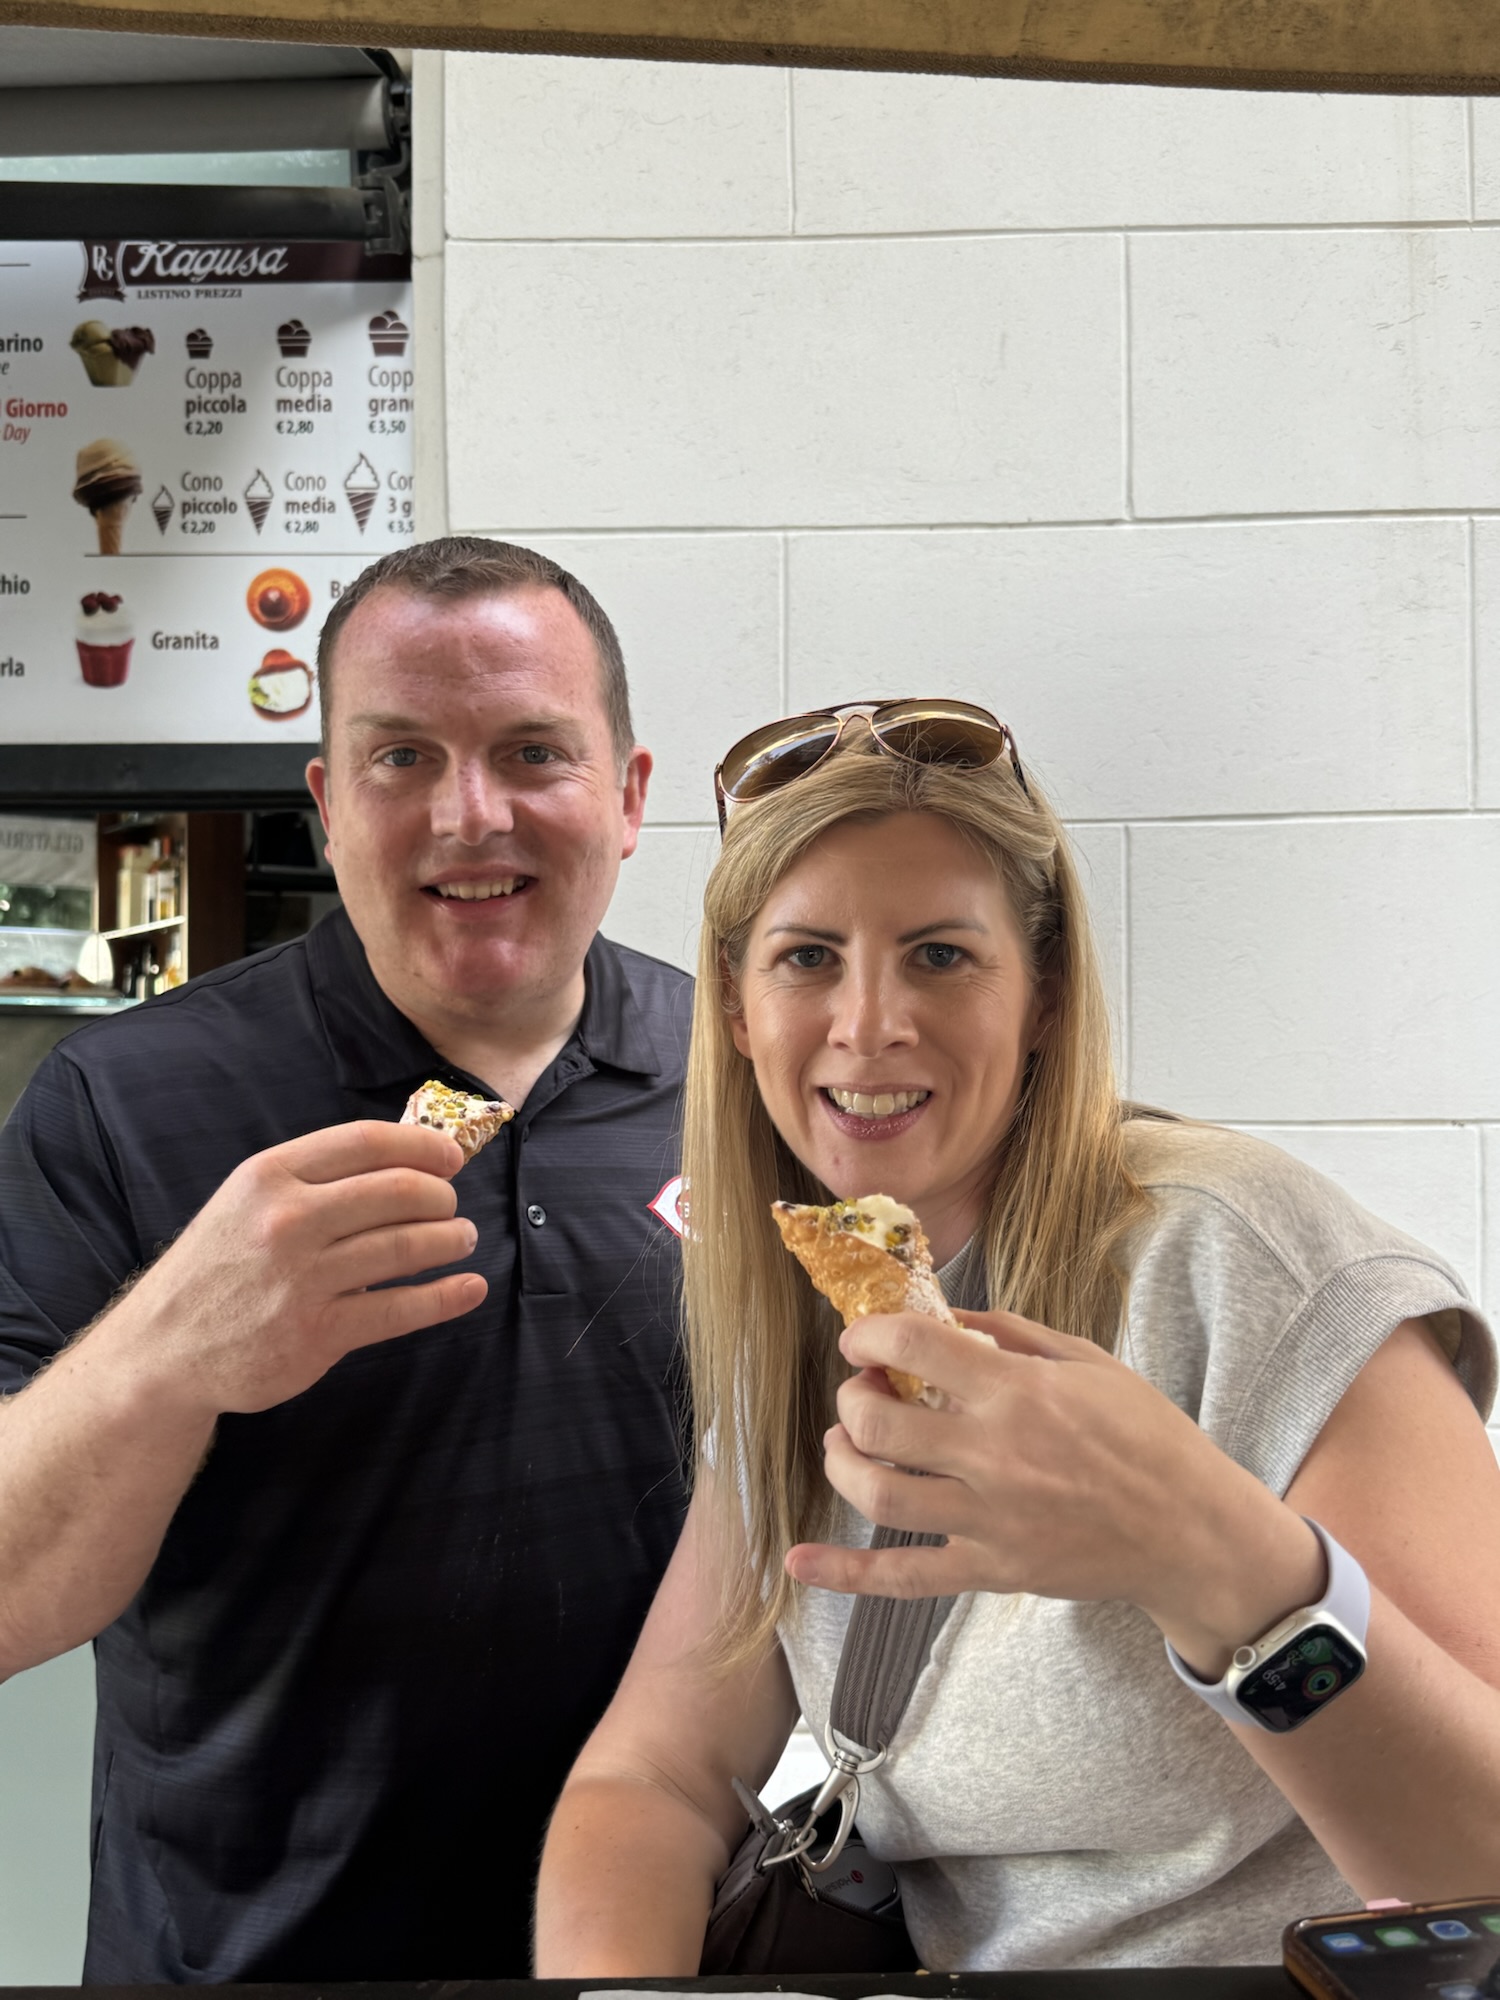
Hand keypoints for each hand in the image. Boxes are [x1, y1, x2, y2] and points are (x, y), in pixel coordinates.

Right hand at [101, 1120, 486, 1417]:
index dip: (422, 1146)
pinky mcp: (317, 1332)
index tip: (451, 1157)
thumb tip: (405, 1157)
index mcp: (270, 1176)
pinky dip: (446, 1297)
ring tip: (461, 1239)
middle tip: (451, 1207)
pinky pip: (400, 1309)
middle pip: (397, 1191)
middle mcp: (286, 1221)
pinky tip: (468, 1288)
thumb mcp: (249, 1201)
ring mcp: (302, 1279)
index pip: (366, 1142)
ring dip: (450, 1240)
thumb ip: (314, 1178)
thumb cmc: (219, 1267)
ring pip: (406, 1247)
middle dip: (440, 1197)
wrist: (163, 1349)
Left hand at [785, 1307, 1311, 1662]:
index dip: (869, 1335)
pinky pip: (906, 1577)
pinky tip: (798, 1564)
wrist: (1192, 1531)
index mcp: (1019, 1393)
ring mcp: (990, 1519)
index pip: (913, 1349)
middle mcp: (995, 1456)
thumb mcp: (1087, 1361)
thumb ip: (1010, 1334)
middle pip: (880, 1423)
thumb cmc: (1148, 1436)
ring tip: (844, 1443)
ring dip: (843, 1462)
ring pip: (880, 1495)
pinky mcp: (992, 1569)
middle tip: (860, 1389)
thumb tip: (944, 1316)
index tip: (863, 1338)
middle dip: (851, 1398)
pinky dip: (846, 1574)